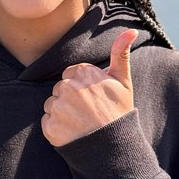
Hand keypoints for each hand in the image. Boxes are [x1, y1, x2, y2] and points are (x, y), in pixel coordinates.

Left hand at [41, 28, 136, 147]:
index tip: (94, 98)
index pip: (71, 75)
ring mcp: (58, 108)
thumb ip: (121, 53)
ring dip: (62, 113)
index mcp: (83, 73)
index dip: (82, 87)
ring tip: (81, 123)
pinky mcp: (50, 127)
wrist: (115, 149)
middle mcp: (68, 88)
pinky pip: (47, 122)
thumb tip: (131, 30)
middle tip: (89, 112)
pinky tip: (73, 132)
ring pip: (52, 104)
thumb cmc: (119, 113)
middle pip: (60, 89)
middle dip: (71, 99)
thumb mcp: (123, 81)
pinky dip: (57, 128)